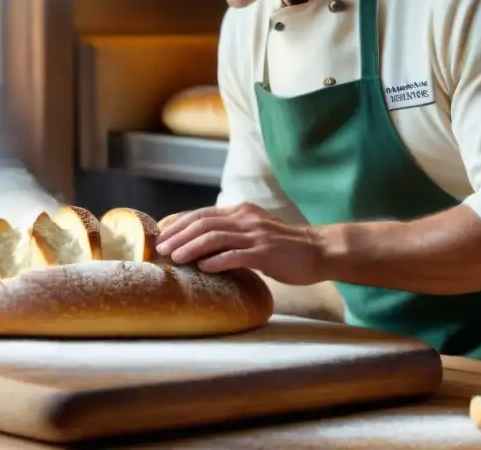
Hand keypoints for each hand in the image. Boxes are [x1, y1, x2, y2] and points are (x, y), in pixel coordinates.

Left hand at [155, 203, 326, 284]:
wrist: (320, 251)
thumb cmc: (286, 247)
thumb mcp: (256, 232)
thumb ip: (233, 234)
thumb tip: (203, 246)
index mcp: (242, 212)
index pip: (203, 213)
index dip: (179, 222)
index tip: (161, 233)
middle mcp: (246, 219)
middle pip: (203, 222)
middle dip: (178, 235)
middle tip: (160, 248)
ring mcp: (256, 235)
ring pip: (215, 236)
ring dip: (191, 247)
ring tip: (175, 258)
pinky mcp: (266, 253)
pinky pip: (235, 255)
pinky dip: (216, 261)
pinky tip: (203, 268)